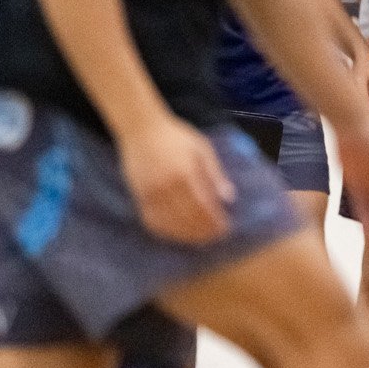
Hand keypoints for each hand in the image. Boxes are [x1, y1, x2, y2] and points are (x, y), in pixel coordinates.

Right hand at [119, 115, 235, 244]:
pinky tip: (176, 233)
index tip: (225, 229)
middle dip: (204, 231)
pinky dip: (166, 231)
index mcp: (186, 172)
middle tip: (215, 237)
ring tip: (199, 239)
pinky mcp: (139, 196)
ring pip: (170, 223)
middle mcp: (167, 185)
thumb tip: (229, 198)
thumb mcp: (201, 148)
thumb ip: (215, 173)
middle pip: (188, 218)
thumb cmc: (175, 136)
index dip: (215, 221)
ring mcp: (151, 192)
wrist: (140, 128)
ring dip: (186, 235)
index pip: (204, 206)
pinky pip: (152, 221)